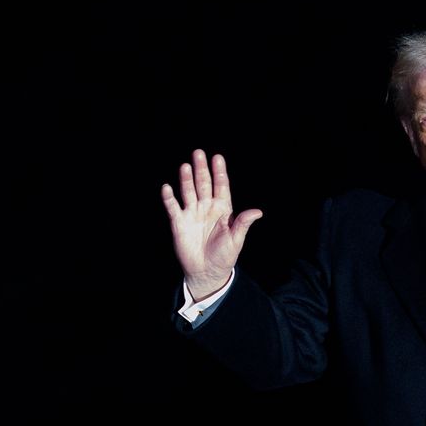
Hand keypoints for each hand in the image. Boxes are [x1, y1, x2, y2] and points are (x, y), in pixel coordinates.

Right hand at [161, 149, 261, 299]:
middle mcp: (206, 208)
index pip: (221, 186)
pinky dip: (169, 198)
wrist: (207, 272)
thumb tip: (258, 211)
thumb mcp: (236, 239)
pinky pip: (173, 207)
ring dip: (186, 180)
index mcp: (222, 209)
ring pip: (188, 192)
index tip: (217, 157)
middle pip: (203, 184)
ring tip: (185, 166)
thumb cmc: (224, 256)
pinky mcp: (179, 223)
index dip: (219, 172)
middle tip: (198, 153)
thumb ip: (243, 223)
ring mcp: (192, 214)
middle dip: (201, 169)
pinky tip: (167, 188)